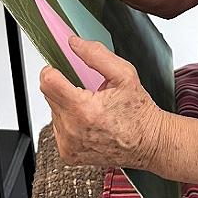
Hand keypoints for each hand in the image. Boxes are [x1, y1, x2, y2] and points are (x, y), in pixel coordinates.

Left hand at [41, 36, 166, 169]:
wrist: (149, 143)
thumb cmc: (139, 112)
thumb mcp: (124, 74)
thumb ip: (96, 55)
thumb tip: (74, 43)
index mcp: (84, 110)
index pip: (48, 82)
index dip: (52, 70)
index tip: (59, 68)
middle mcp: (72, 130)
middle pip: (49, 95)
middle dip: (64, 86)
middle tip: (87, 89)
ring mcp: (69, 145)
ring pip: (53, 111)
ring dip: (67, 104)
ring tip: (91, 107)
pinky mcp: (68, 154)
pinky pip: (58, 128)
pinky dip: (70, 120)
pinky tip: (88, 121)